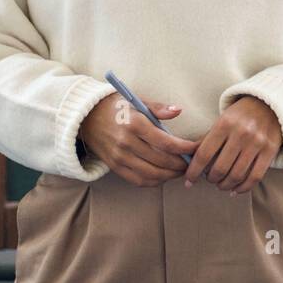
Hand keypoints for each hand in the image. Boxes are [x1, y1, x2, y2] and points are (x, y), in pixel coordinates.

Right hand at [79, 93, 199, 187]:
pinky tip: (164, 176)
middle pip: (162, 161)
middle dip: (181, 164)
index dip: (186, 148)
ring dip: (170, 175)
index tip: (197, 147)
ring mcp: (119, 157)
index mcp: (135, 124)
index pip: (167, 143)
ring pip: (152, 174)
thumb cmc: (115, 107)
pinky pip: (138, 180)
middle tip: (193, 162)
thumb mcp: (137, 101)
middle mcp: (126, 143)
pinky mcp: (114, 167)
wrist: (85, 117)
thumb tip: (179, 111)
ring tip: (181, 170)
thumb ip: (159, 108)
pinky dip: (154, 181)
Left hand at [183, 96, 282, 194]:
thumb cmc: (240, 115)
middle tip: (210, 180)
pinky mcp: (270, 150)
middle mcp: (241, 133)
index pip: (204, 154)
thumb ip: (208, 139)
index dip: (194, 171)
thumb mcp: (222, 120)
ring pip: (237, 175)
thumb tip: (191, 163)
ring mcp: (257, 142)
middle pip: (220, 168)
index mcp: (224, 123)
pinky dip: (243, 188)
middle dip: (211, 179)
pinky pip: (255, 177)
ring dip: (225, 185)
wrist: (269, 103)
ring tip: (221, 185)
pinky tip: (235, 190)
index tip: (188, 181)